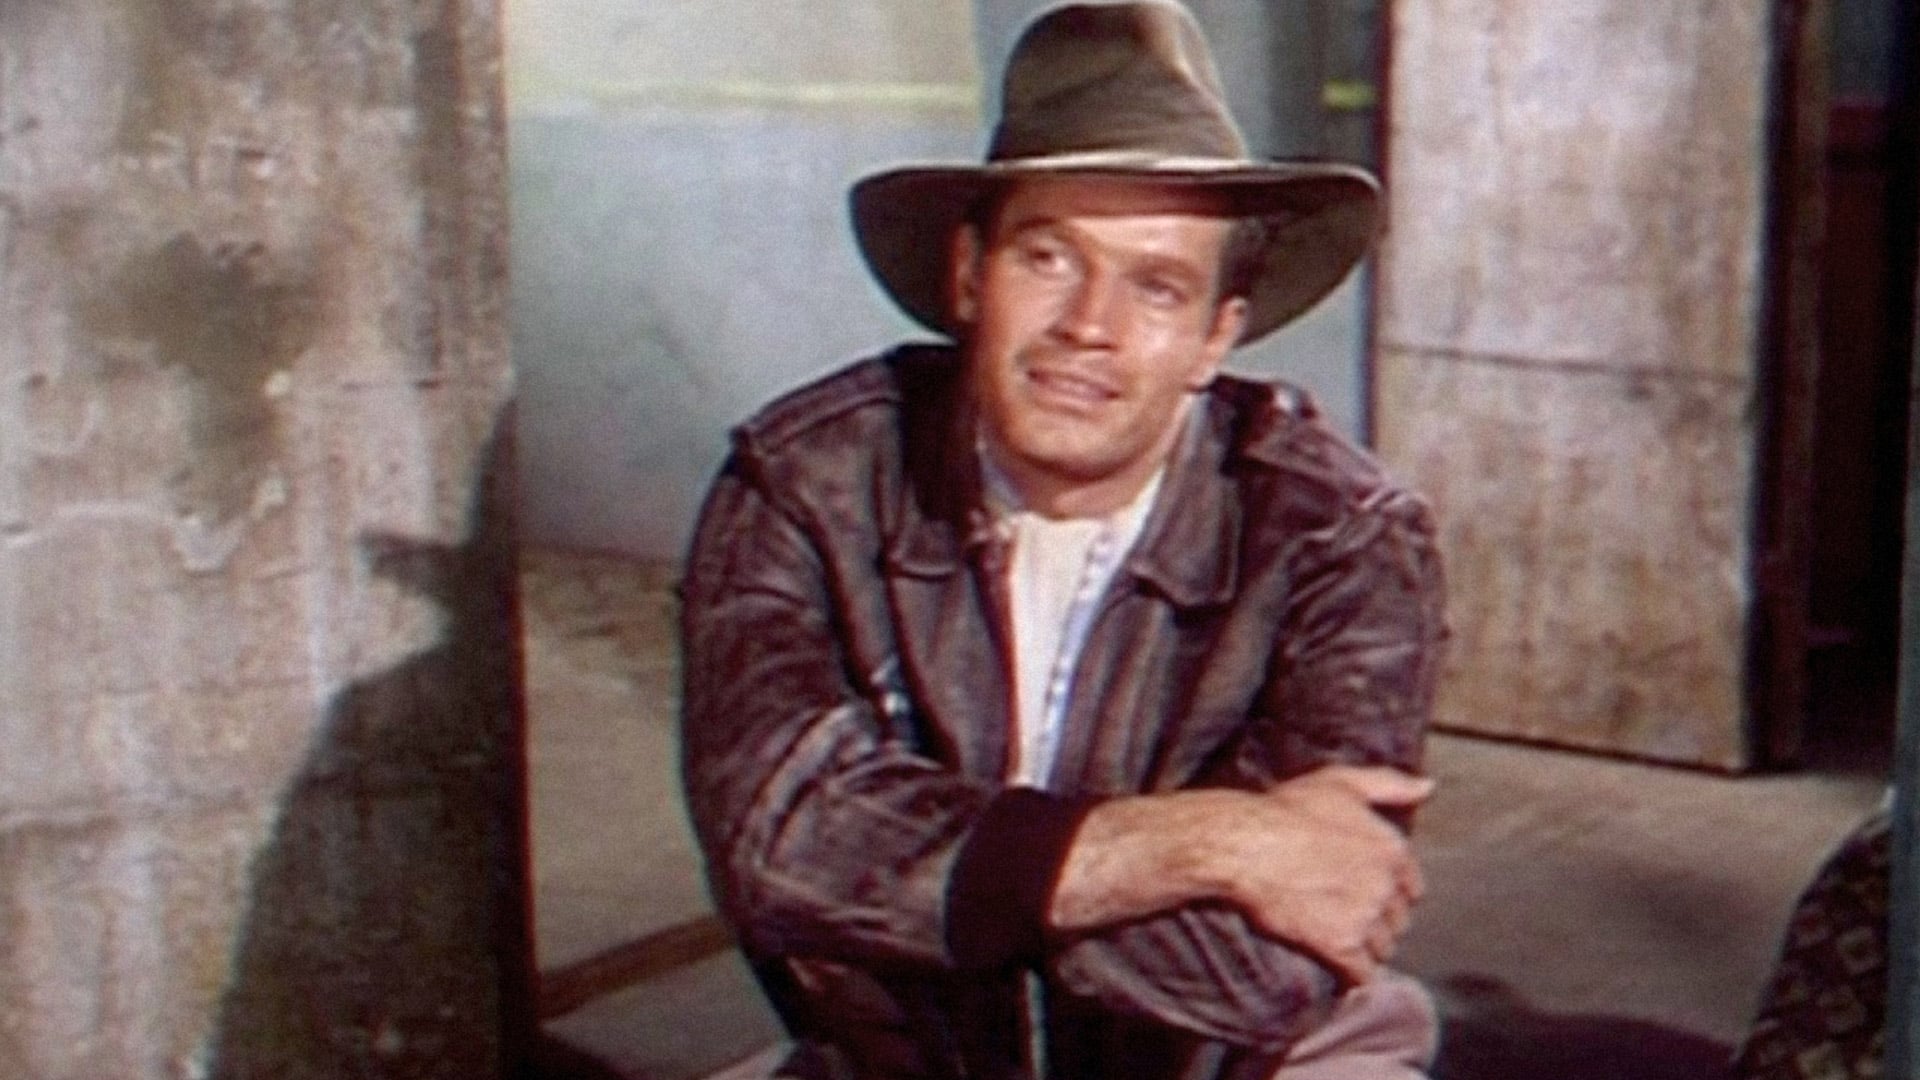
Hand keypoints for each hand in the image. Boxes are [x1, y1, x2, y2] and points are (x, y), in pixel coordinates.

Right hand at [1048, 765, 1432, 985]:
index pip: (1411, 887)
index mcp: (1392, 848)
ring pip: (1382, 948)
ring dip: (1364, 949)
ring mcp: (1366, 917)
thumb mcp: (1339, 783)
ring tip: (1335, 940)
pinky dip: (1353, 979)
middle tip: (1343, 916)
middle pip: (1397, 920)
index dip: (1388, 892)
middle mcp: (1387, 885)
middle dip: (1376, 921)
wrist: (1243, 844)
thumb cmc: (1285, 810)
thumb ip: (1389, 784)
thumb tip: (1428, 788)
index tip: (1362, 891)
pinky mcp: (1341, 947)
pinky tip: (1339, 976)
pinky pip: (1361, 976)